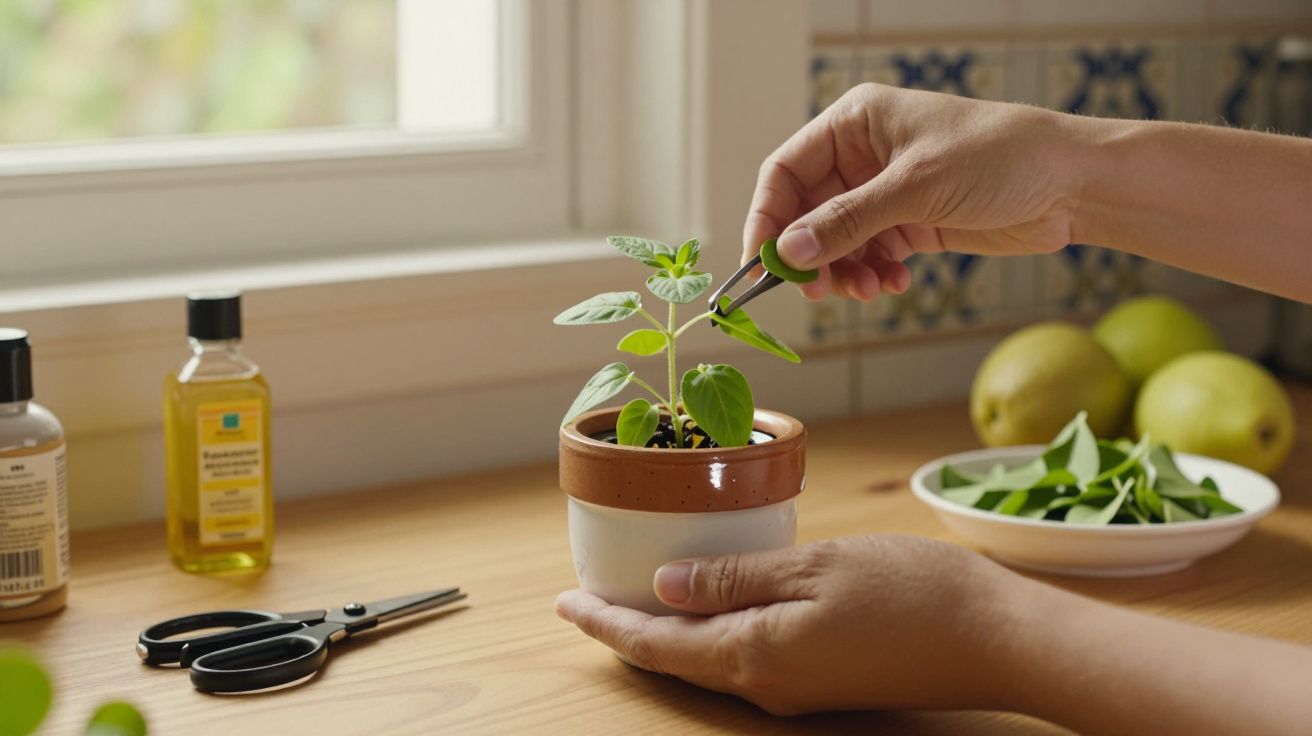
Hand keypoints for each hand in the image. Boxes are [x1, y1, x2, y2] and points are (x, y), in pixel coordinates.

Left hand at [555, 535, 1030, 714]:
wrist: (996, 638)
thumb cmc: (911, 592)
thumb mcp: (812, 568)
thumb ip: (734, 578)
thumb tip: (664, 584)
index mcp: (754, 655)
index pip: (654, 646)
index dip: (603, 624)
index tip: (563, 603)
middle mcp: (765, 684)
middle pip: (674, 660)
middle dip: (625, 630)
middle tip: (587, 597)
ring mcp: (795, 689)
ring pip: (707, 661)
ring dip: (665, 632)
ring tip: (634, 597)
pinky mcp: (821, 681)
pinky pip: (743, 660)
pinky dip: (709, 634)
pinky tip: (708, 603)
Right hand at [744, 84, 1086, 300]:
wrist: (1072, 183)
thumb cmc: (999, 157)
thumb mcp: (915, 188)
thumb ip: (846, 222)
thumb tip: (787, 254)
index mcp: (854, 123)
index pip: (785, 171)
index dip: (768, 218)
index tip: (762, 265)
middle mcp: (863, 156)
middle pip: (806, 213)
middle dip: (810, 255)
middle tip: (818, 292)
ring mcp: (886, 192)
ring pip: (836, 242)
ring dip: (844, 272)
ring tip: (868, 290)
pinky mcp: (911, 224)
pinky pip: (869, 256)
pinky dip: (873, 275)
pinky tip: (895, 284)